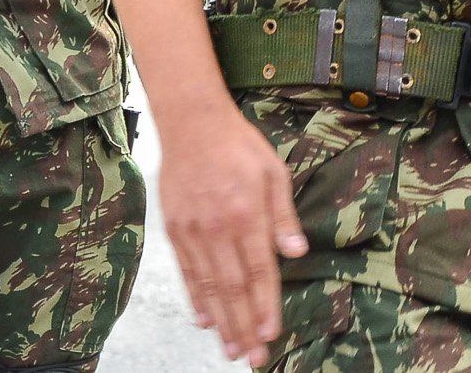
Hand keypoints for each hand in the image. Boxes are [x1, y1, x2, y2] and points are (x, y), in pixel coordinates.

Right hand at [158, 100, 306, 364]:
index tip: (271, 334)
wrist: (191, 121)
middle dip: (244, 326)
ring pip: (208, 286)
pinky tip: (203, 319)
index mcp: (247, 215)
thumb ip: (283, 215)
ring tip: (230, 348)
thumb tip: (296, 253)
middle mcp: (218, 228)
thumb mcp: (273, 172)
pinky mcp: (174, 227)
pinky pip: (185, 270)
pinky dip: (194, 297)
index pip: (259, 272)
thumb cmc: (238, 145)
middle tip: (252, 357)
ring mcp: (193, 230)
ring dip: (221, 321)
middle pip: (232, 288)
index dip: (266, 306)